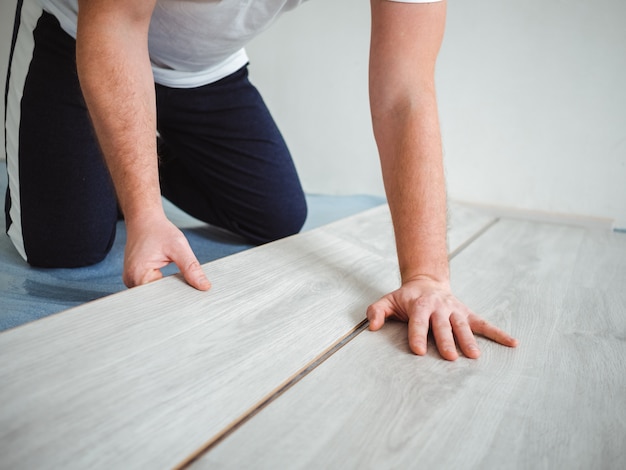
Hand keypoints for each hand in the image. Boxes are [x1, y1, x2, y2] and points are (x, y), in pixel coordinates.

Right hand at [123, 213, 210, 290]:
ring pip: (154, 293)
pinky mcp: (136, 278)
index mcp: (138, 275)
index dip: (177, 294)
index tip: (189, 289)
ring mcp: (132, 280)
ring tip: (173, 274)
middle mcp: (131, 281)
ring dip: (167, 287)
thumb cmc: (157, 230)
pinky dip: (162, 284)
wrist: (144, 220)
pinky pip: (152, 287)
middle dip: (172, 291)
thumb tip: (203, 286)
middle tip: (184, 280)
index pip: (160, 297)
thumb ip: (191, 268)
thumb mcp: (179, 247)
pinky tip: (168, 275)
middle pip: (156, 297)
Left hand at [367, 276, 517, 359]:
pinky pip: (484, 324)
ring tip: (474, 356)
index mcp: (419, 305)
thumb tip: (372, 326)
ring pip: (463, 326)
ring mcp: (455, 310)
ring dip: (468, 340)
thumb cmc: (406, 298)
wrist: (427, 282)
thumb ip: (377, 312)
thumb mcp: (387, 300)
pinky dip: (498, 333)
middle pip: (443, 325)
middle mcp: (439, 307)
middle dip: (446, 340)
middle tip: (450, 357)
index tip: (419, 351)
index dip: (418, 335)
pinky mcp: (467, 313)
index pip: (418, 321)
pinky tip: (512, 343)